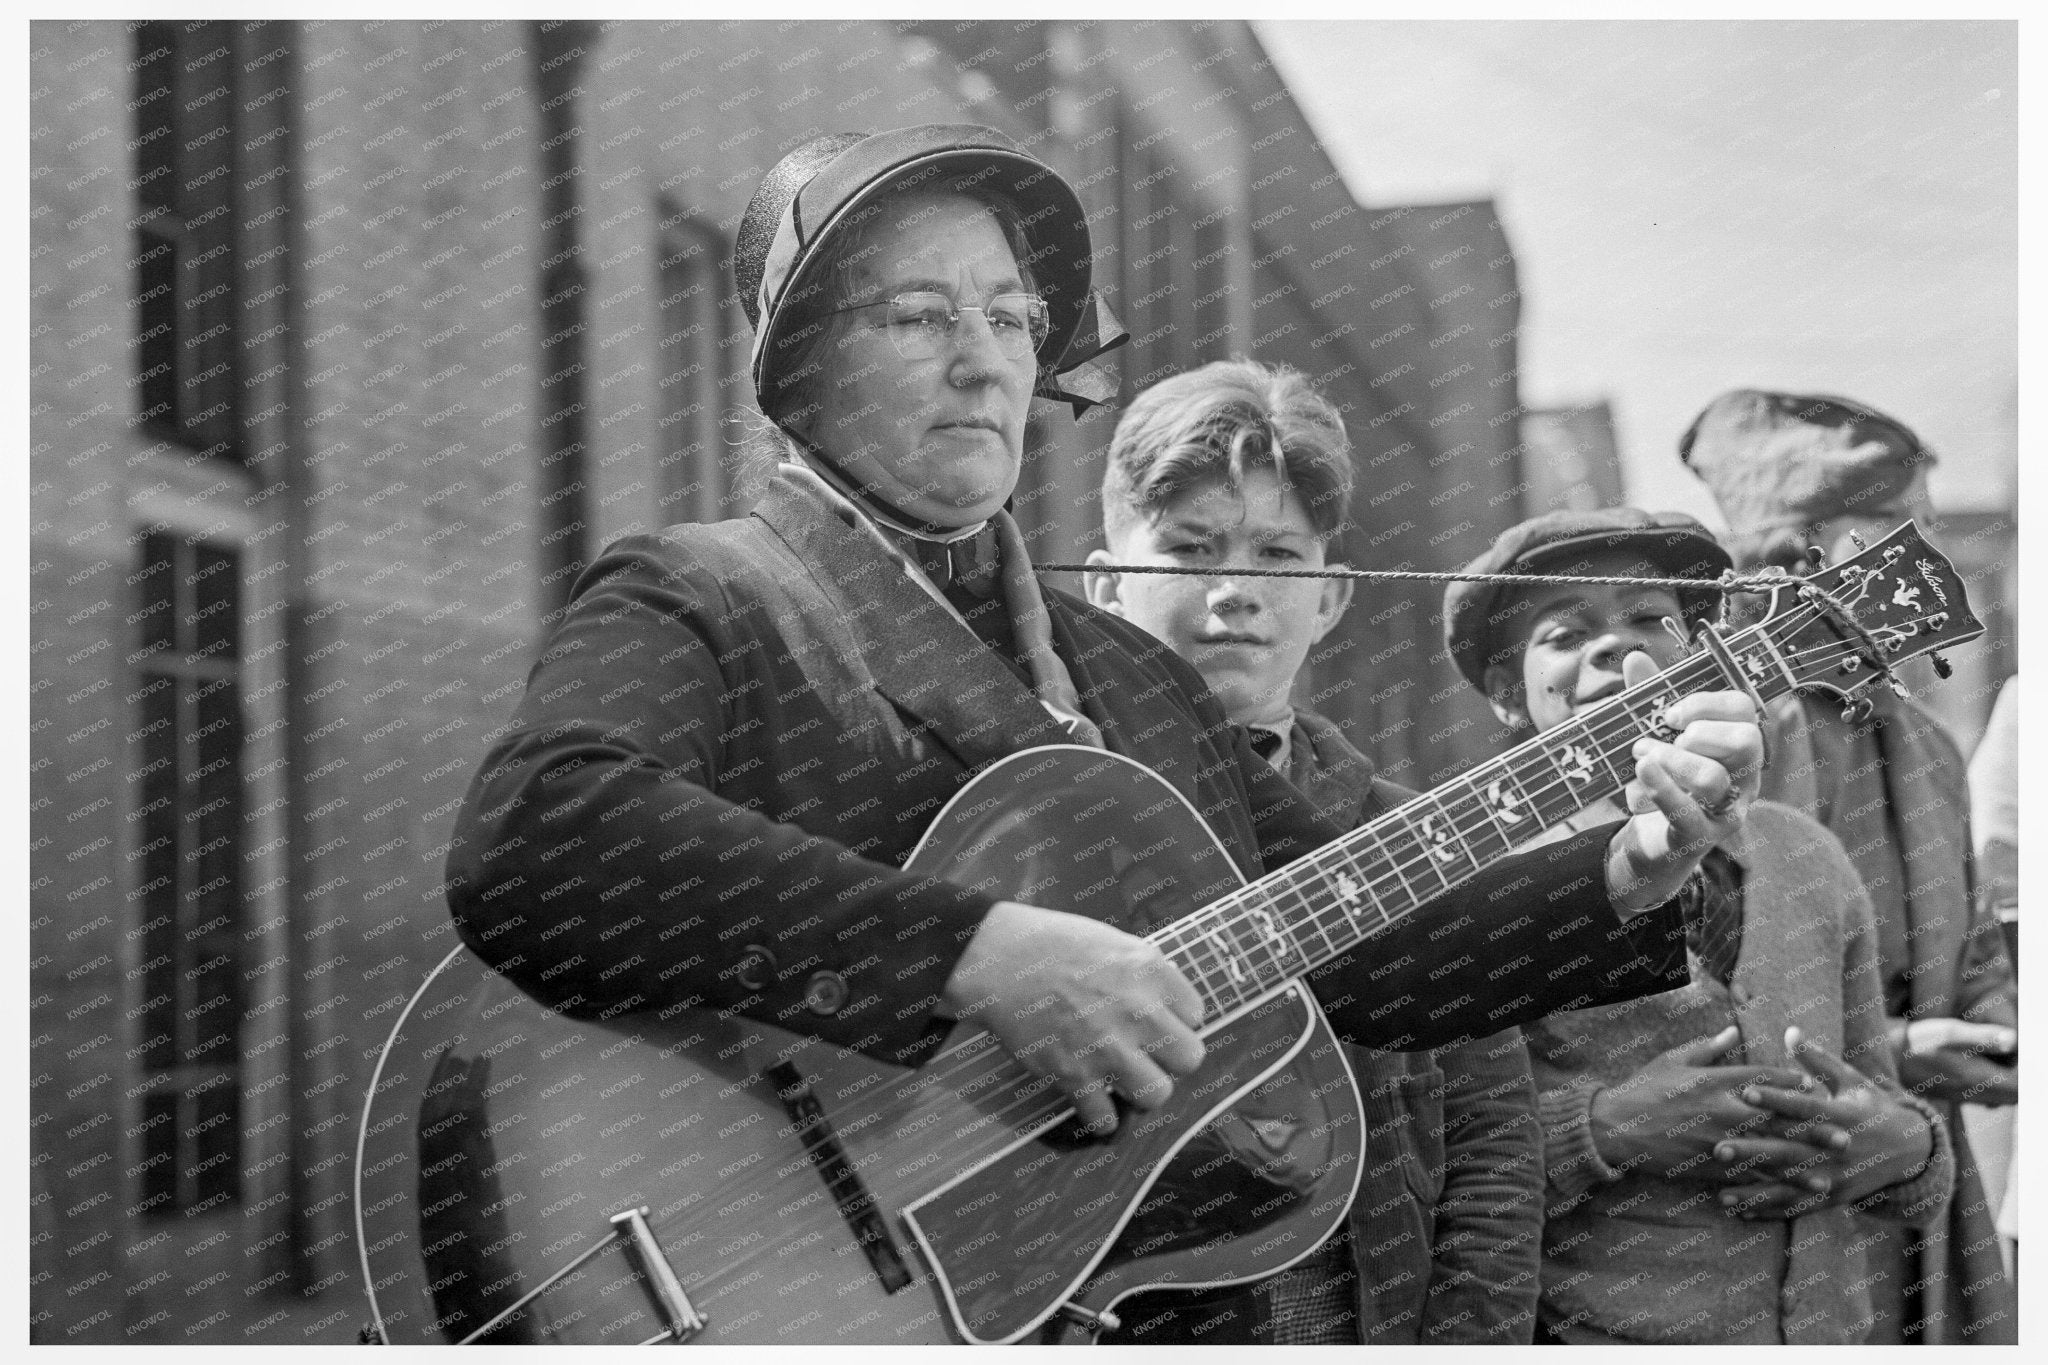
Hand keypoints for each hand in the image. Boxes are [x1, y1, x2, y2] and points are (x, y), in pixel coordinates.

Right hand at [941, 901, 1204, 1134]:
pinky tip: (1092, 1102)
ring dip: (1142, 1092)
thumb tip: (1170, 1005)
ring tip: (1124, 1082)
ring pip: (1158, 1095)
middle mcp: (1138, 1011)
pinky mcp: (1074, 1075)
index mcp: (1150, 972)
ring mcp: (1107, 1047)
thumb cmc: (1053, 944)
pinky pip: (1105, 1119)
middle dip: (1170, 1059)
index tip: (1157, 1022)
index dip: (1177, 1020)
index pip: (1196, 1014)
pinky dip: (1099, 1117)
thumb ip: (1148, 974)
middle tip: (1147, 1053)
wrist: (999, 960)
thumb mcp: (1115, 942)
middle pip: (1190, 1058)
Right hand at [1588, 1025, 1808, 1180]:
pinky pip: (1747, 1175)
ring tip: (1828, 1169)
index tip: (1815, 1087)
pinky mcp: (1709, 1164)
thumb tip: (1732, 1033)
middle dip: (1812, 1127)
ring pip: (1769, 1151)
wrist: (1615, 1127)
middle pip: (1778, 1119)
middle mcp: (1724, 1110)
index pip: (1763, 1080)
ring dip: (1802, 1161)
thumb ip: (1707, 1048)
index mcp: (1715, 1080)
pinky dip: (1772, 1184)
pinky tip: (1790, 1192)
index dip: (1792, 1084)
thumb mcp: (1672, 1060)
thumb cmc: (1642, 1089)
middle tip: (1843, 1135)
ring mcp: (1719, 1140)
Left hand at [1605, 653, 1763, 910]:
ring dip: (1669, 761)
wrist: (1645, 845)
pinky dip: (1660, 787)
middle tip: (1662, 739)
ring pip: (1712, 778)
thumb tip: (1636, 656)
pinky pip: (1687, 811)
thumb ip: (1648, 699)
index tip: (1671, 713)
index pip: (1745, 709)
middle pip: (1745, 741)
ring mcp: (1726, 812)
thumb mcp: (1652, 736)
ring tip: (1641, 759)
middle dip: (1698, 733)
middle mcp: (1745, 779)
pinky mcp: (1699, 838)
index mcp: (1739, 747)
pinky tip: (1640, 771)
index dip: (1706, 703)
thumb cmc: (1658, 783)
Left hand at [1718, 1026, 1936, 1217]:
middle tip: (1718, 1148)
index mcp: (1842, 1117)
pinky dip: (1771, 1211)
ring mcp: (1836, 1178)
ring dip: (1756, 1192)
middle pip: (1791, 1151)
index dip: (1776, 1099)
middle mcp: (1838, 1151)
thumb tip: (1790, 1031)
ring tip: (1720, 1194)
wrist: (1911, 1151)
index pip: (1804, 1107)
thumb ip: (1818, 1060)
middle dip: (1754, 1152)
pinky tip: (1741, 1212)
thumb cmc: (1872, 1107)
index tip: (1745, 1091)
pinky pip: (1799, 1207)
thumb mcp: (1852, 1081)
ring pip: (1790, 1187)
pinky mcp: (1834, 1198)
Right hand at [1890, 1016, 2016, 1106]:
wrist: (1887, 1060)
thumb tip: (2013, 1040)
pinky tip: (1991, 1068)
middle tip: (2020, 1056)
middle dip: (2024, 1077)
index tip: (2024, 1051)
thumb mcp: (1949, 1032)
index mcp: (1979, 1078)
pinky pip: (1991, 1097)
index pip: (2022, 1084)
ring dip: (2013, 1082)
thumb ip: (1984, 1037)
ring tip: (2009, 1060)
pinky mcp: (1959, 1095)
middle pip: (2017, 1095)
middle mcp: (1977, 1093)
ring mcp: (1967, 1097)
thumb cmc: (1916, 1044)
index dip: (2028, 1069)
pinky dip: (1999, 1085)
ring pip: (2005, 1098)